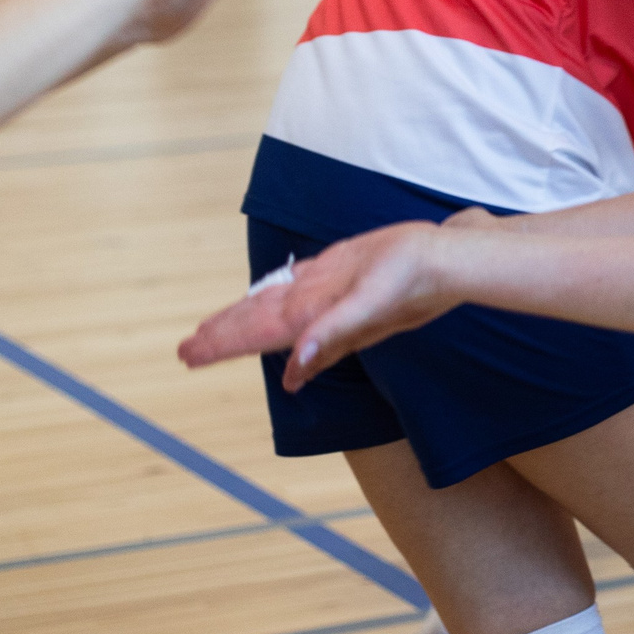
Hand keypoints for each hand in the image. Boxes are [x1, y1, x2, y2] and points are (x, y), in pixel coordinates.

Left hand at [180, 216, 479, 387]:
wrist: (448, 260)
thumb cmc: (414, 280)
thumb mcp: (371, 306)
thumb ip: (334, 336)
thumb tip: (293, 373)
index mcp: (314, 319)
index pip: (256, 335)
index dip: (222, 344)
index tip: (190, 355)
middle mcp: (315, 310)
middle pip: (257, 325)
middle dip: (221, 338)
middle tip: (185, 351)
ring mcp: (325, 292)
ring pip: (272, 308)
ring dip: (241, 320)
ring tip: (210, 331)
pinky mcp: (338, 271)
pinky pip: (296, 289)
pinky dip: (275, 301)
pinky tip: (265, 310)